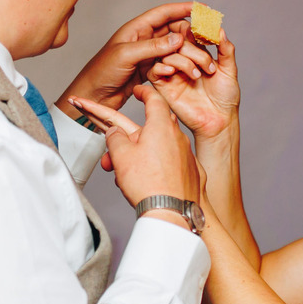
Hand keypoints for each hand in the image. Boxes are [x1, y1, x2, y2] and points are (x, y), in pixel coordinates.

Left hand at [57, 3, 197, 116]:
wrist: (93, 96)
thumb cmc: (102, 72)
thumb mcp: (127, 56)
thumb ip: (153, 46)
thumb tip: (179, 38)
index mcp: (136, 29)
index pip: (163, 13)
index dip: (182, 8)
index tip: (200, 7)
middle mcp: (143, 38)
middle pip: (172, 29)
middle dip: (189, 33)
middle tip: (204, 39)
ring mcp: (147, 54)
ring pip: (173, 47)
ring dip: (186, 51)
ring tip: (200, 56)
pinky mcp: (149, 69)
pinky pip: (169, 62)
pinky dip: (180, 64)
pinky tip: (189, 68)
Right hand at [70, 86, 199, 216]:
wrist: (172, 213)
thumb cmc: (148, 183)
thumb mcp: (121, 155)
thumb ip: (114, 138)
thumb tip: (114, 133)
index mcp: (161, 126)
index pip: (153, 99)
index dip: (143, 92)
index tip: (138, 90)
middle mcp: (177, 137)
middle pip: (148, 130)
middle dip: (128, 141)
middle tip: (112, 155)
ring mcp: (186, 155)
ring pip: (157, 150)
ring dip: (139, 159)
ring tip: (124, 177)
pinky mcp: (191, 172)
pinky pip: (169, 165)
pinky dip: (156, 170)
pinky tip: (145, 184)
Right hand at [149, 32, 240, 142]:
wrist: (219, 121)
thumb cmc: (225, 98)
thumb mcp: (229, 70)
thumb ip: (226, 49)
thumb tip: (220, 29)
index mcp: (197, 54)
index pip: (189, 34)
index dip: (193, 31)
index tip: (202, 33)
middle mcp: (183, 61)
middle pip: (177, 42)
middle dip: (194, 51)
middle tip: (208, 67)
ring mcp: (173, 73)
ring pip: (166, 54)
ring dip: (182, 61)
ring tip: (197, 76)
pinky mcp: (163, 86)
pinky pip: (154, 71)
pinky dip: (162, 68)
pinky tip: (174, 73)